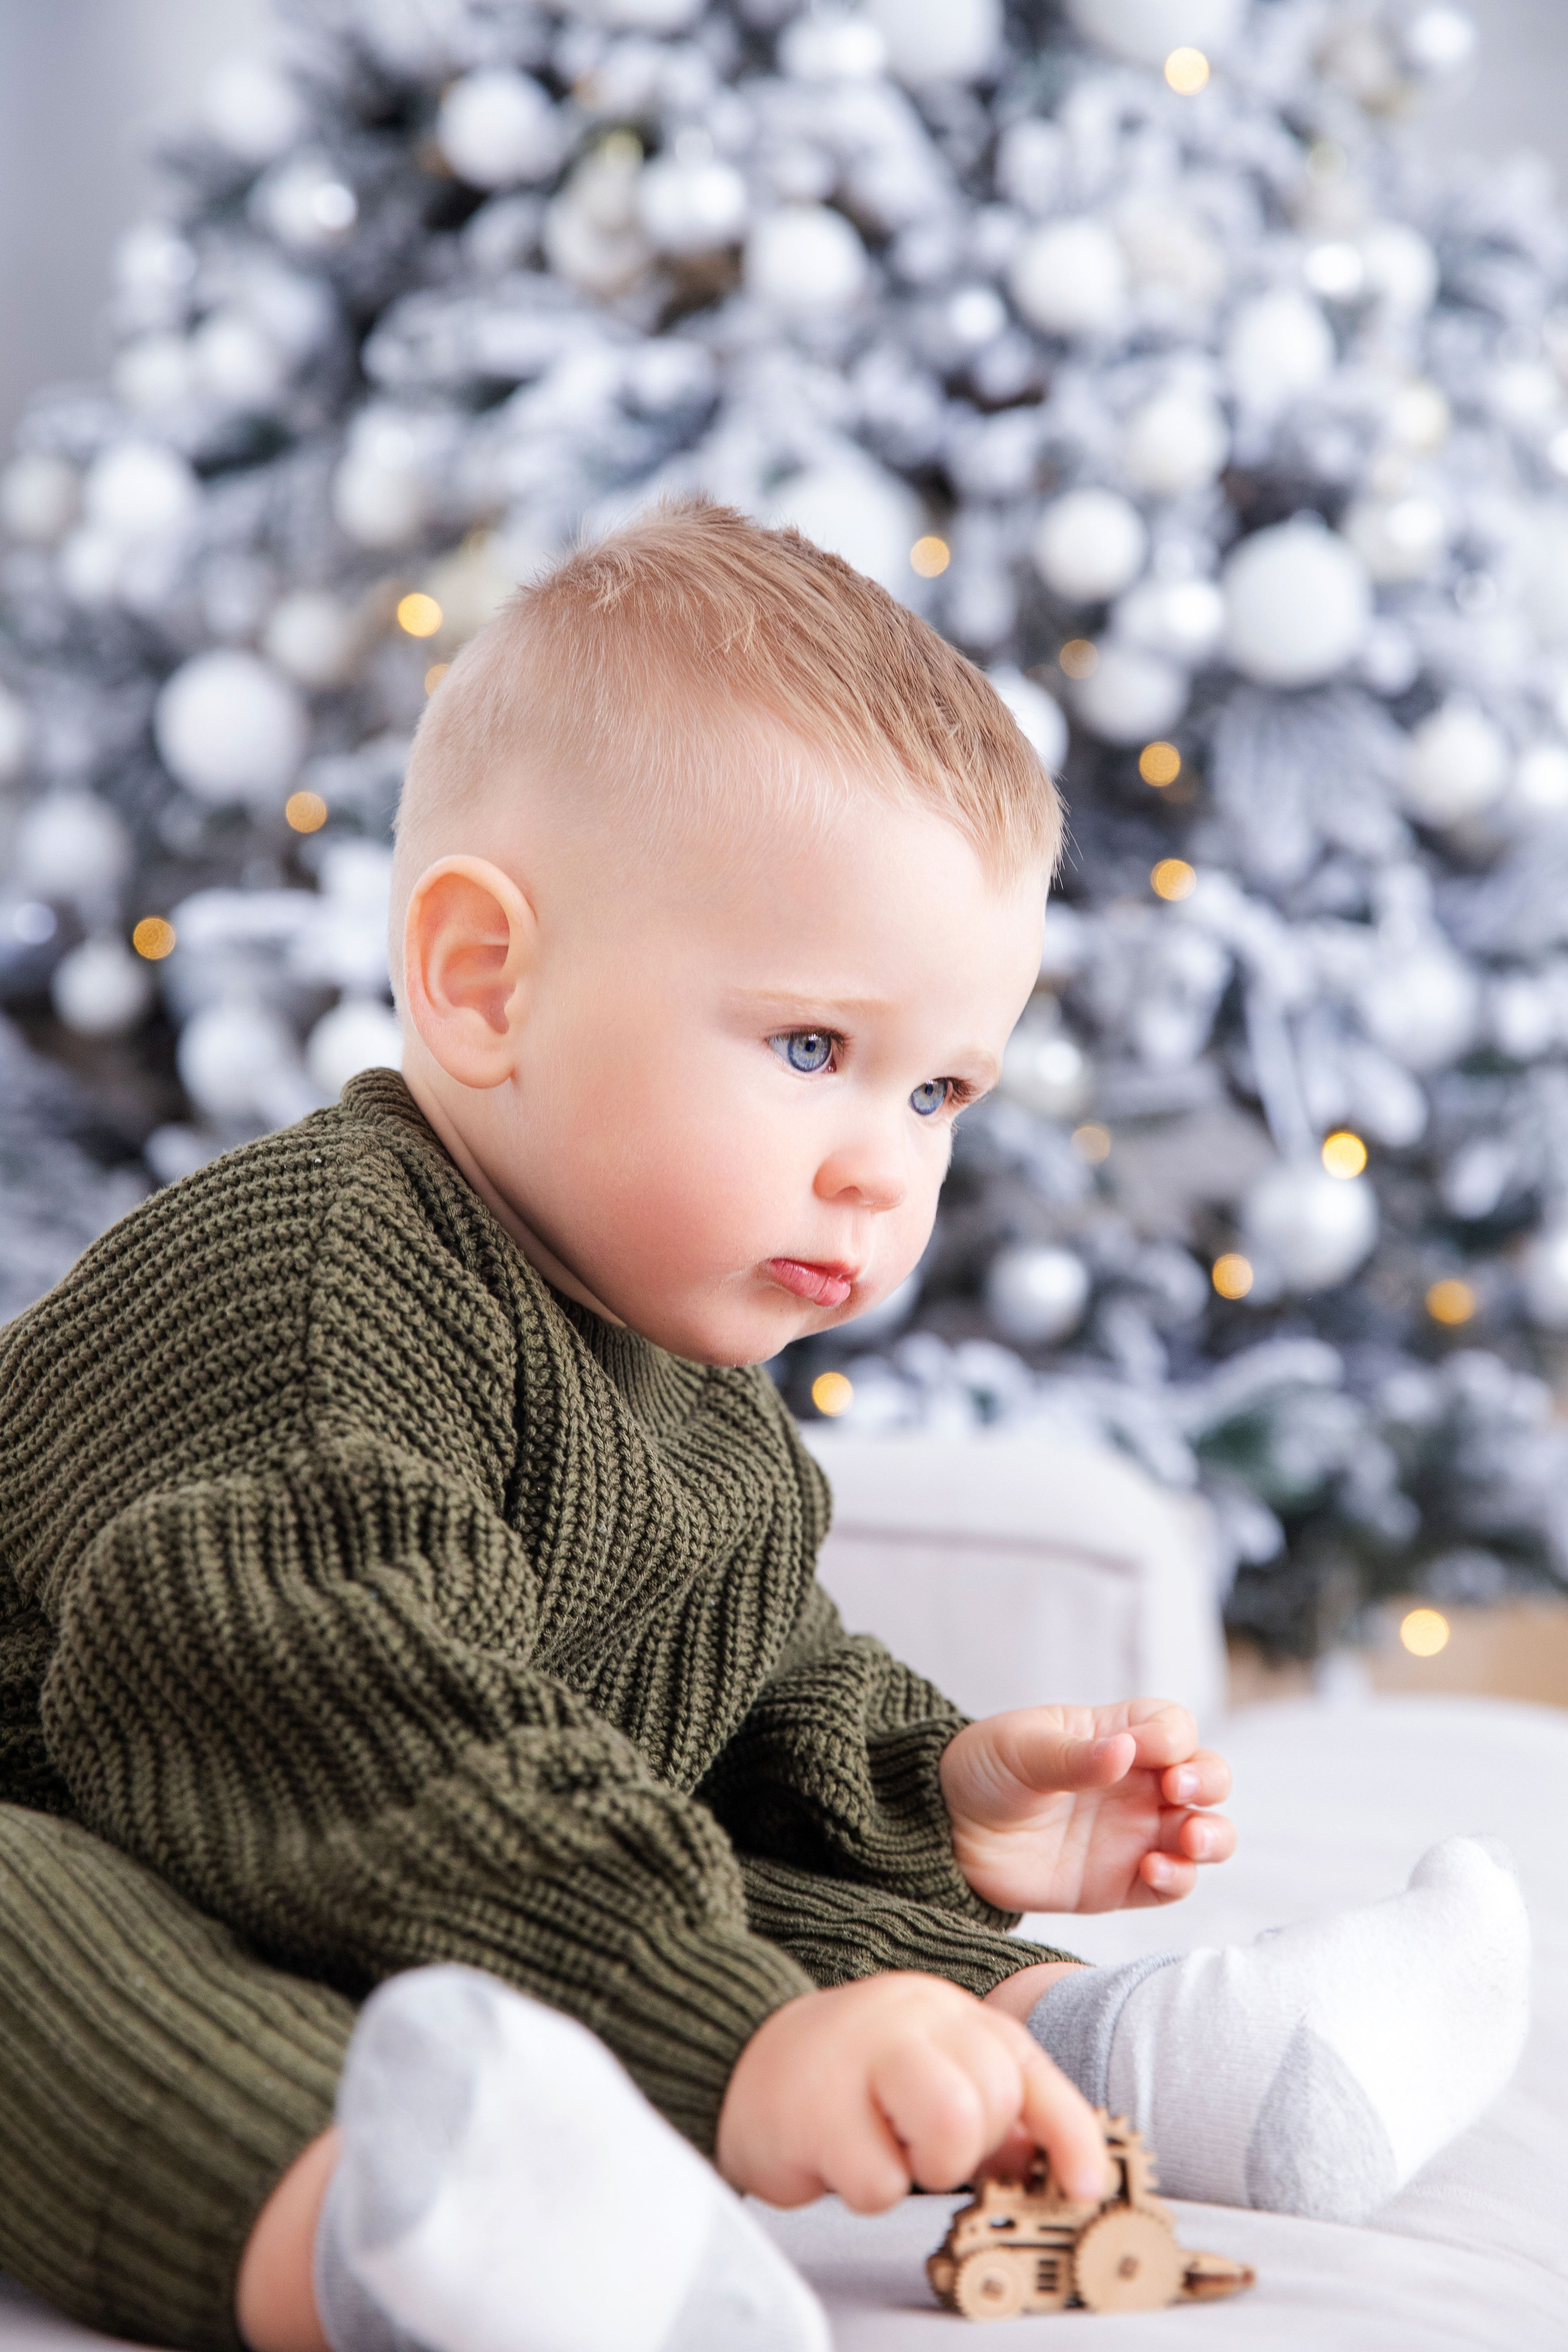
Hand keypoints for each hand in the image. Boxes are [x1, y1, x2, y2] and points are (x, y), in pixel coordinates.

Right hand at [714, 1974, 1110, 2213]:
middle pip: (994, 2097)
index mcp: (944, 2011)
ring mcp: (861, 2053)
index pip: (1027, 2064)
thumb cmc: (844, 2080)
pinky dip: (868, 2189)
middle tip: (922, 2145)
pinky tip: (838, 2157)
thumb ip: (987, 2109)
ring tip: (889, 2152)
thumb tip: (1044, 2159)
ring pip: (953, 2127)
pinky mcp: (816, 2106)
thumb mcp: (925, 2077)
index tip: (1087, 2186)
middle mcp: (909, 2018)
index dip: (1071, 2131)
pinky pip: (881, 2181)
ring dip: (928, 2166)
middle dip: (971, 2148)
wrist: (740, 2063)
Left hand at [940, 1699, 1234, 1913]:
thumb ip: (1073, 1755)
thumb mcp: (1022, 1749)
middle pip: (1207, 1777)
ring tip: (1188, 1838)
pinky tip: (1153, 1870)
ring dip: (1213, 1835)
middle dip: (1209, 1781)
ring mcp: (1134, 1834)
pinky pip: (1172, 1884)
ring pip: (1205, 1834)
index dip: (1172, 1736)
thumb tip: (1125, 1750)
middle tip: (1179, 1791)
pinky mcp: (1122, 1882)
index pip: (1173, 1726)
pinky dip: (1178, 1879)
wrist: (946, 1831)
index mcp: (1116, 1735)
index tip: (1145, 1751)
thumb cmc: (985, 1771)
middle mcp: (1136, 1784)